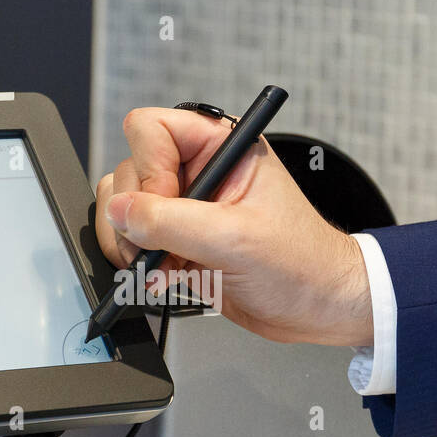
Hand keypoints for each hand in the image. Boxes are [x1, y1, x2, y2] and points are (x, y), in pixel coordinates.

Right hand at [94, 106, 372, 345]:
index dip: (150, 169)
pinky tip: (167, 278)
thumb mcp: (236, 239)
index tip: (170, 205)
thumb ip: (171, 222)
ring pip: (123, 208)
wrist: (315, 307)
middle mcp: (199, 170)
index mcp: (222, 146)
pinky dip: (138, 264)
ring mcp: (184, 207)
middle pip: (129, 170)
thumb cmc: (302, 263)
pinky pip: (131, 241)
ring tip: (165, 266)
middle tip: (163, 245)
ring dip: (131, 243)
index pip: (150, 129)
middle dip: (136, 215)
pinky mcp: (176, 241)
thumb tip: (120, 212)